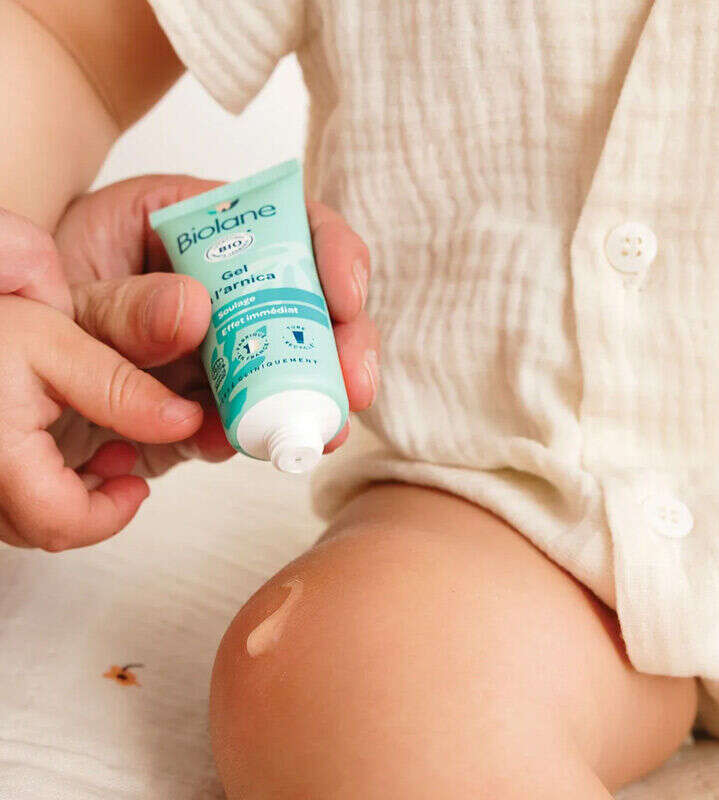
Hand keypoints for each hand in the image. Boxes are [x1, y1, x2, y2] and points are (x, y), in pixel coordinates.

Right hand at [0, 245, 202, 549]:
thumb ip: (123, 386)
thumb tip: (187, 419)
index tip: (138, 485)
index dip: (110, 514)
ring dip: (74, 495)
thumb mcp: (59, 343)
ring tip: (105, 449)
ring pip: (27, 518)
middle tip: (126, 459)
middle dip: (98, 503)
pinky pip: (12, 500)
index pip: (58, 522)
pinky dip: (48, 485)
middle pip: (44, 528)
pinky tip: (67, 451)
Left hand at [53, 175, 378, 475]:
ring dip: (314, 399)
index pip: (290, 221)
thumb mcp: (68, 291)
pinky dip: (258, 434)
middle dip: (341, 345)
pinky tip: (244, 445)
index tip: (346, 299)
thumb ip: (121, 303)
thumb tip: (194, 310)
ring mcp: (225, 344)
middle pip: (313, 300)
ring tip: (319, 432)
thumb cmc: (33, 304)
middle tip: (350, 387)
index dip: (333, 253)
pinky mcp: (215, 395)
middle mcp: (224, 285)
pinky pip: (253, 413)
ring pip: (296, 363)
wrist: (9, 375)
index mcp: (196, 226)